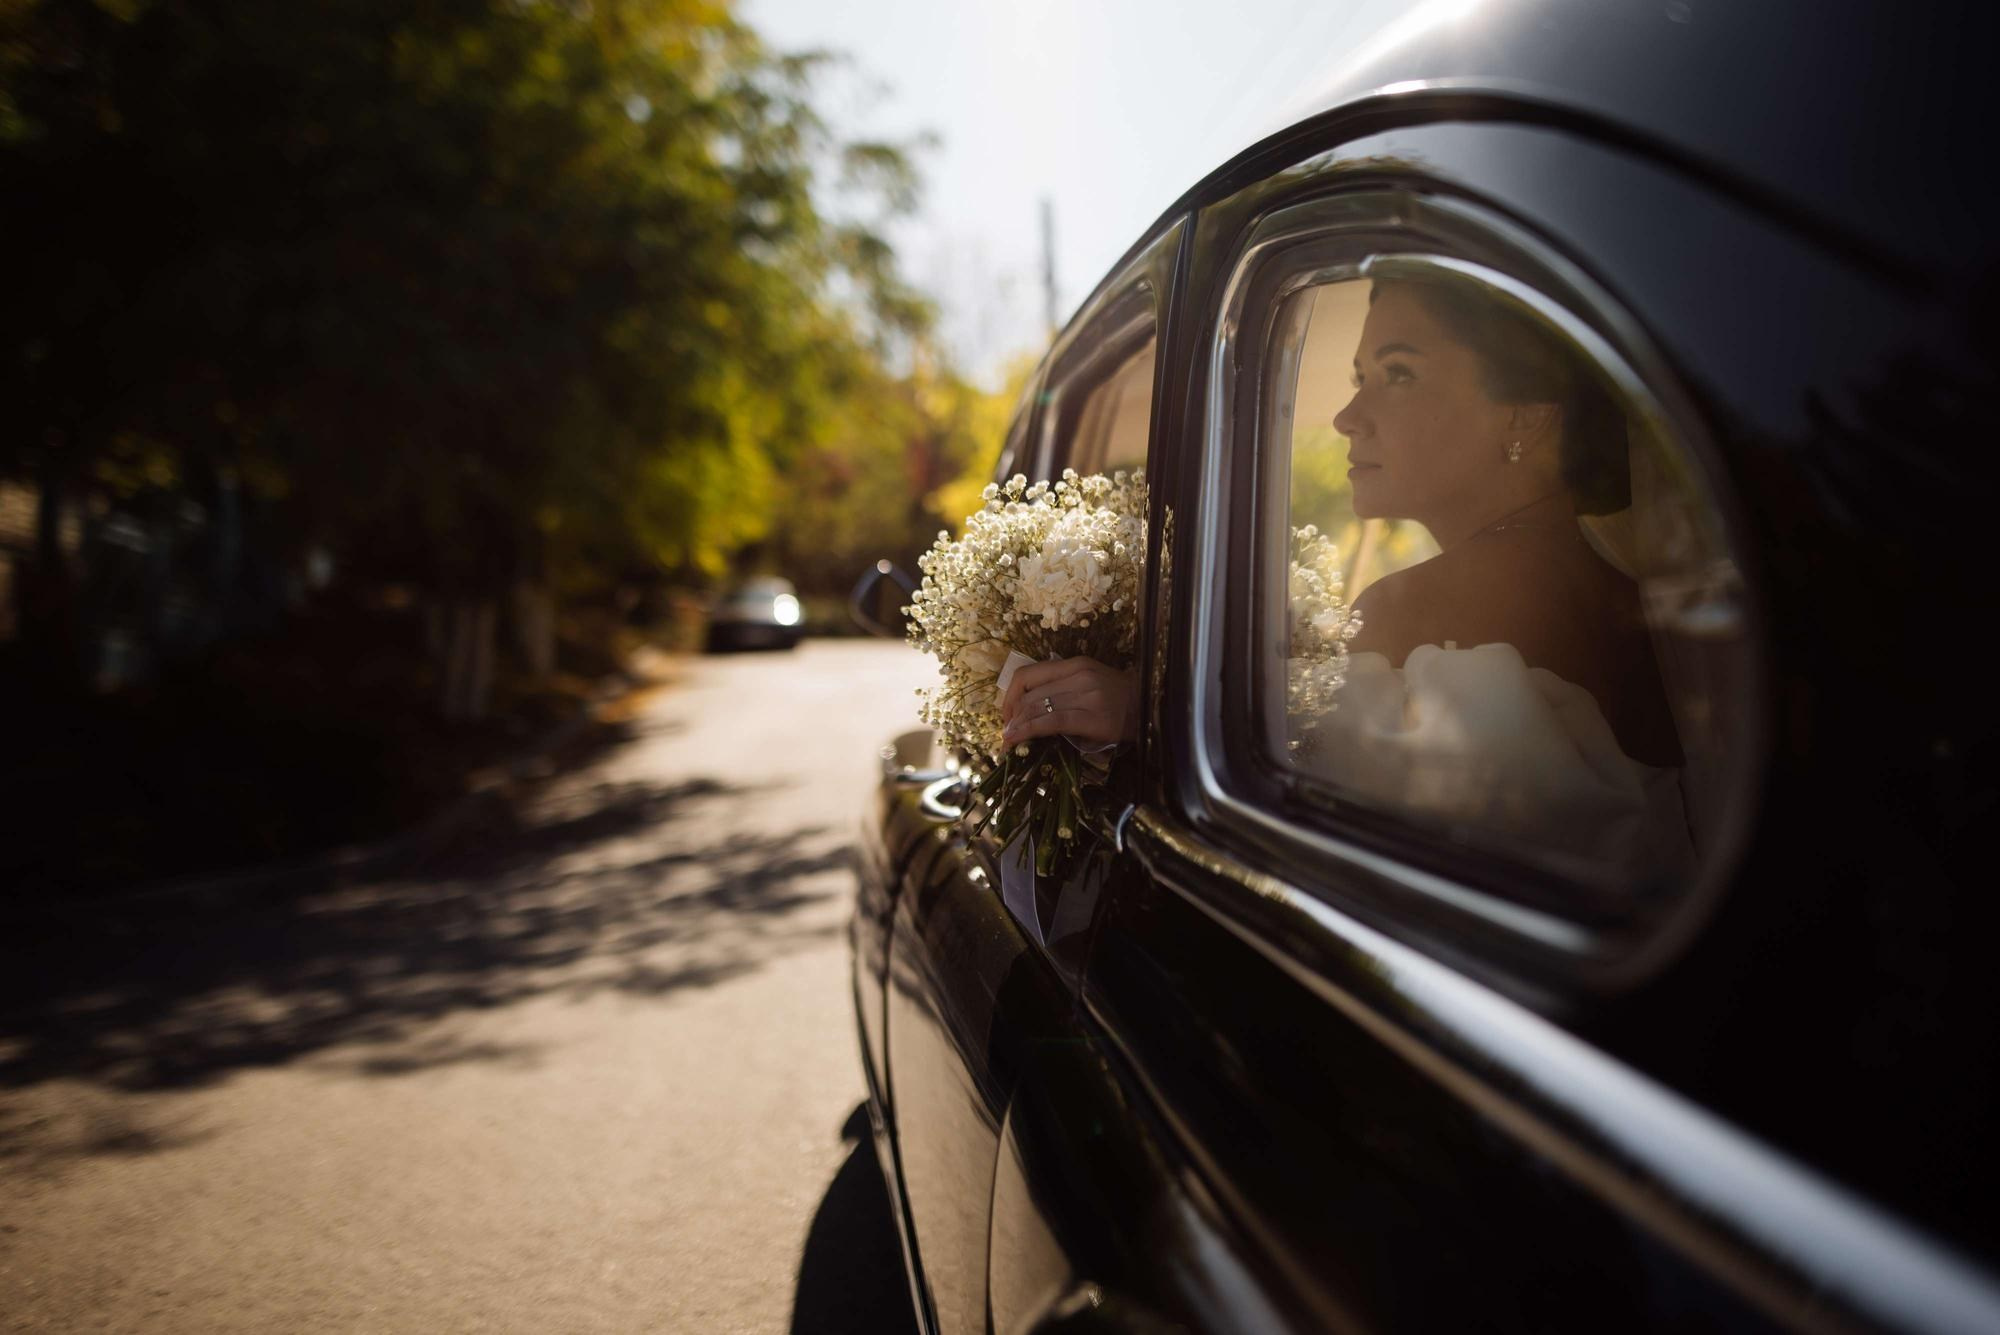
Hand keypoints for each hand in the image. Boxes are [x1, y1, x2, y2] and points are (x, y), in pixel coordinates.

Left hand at [999, 656, 1137, 748]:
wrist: (1154, 707)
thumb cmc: (1121, 699)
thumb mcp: (1090, 682)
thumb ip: (1062, 687)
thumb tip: (1027, 710)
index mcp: (1076, 664)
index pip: (1028, 674)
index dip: (1009, 696)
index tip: (1006, 715)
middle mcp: (1079, 675)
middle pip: (1028, 693)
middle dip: (1010, 716)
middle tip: (1006, 734)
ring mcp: (1086, 695)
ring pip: (1036, 707)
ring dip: (1015, 727)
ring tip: (1008, 742)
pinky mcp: (1092, 717)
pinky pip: (1051, 722)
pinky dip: (1028, 732)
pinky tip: (1017, 741)